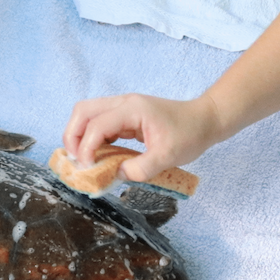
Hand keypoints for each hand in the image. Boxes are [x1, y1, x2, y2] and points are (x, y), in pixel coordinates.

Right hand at [61, 93, 224, 182]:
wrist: (206, 120)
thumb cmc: (190, 134)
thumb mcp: (168, 156)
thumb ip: (140, 168)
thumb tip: (115, 176)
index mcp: (133, 109)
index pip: (97, 125)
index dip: (87, 147)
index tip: (88, 169)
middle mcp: (124, 103)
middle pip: (83, 111)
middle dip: (73, 136)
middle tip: (77, 162)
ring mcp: (124, 108)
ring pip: (88, 115)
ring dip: (80, 136)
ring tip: (84, 161)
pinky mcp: (126, 116)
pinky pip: (100, 123)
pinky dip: (93, 138)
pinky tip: (98, 156)